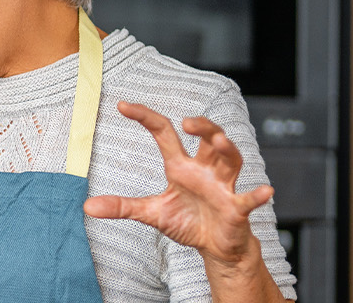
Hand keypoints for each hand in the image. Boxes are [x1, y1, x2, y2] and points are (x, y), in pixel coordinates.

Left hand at [84, 101, 274, 266]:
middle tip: (187, 122)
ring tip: (218, 140)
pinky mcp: (237, 209)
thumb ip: (122, 207)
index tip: (122, 105)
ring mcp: (223, 187)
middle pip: (208, 138)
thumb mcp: (152, 213)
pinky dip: (256, 195)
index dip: (145, 117)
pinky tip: (265, 191)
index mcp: (181, 167)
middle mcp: (205, 170)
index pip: (163, 133)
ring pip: (231, 159)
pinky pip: (248, 199)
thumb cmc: (188, 222)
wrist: (215, 247)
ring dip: (226, 148)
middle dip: (202, 126)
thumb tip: (87, 206)